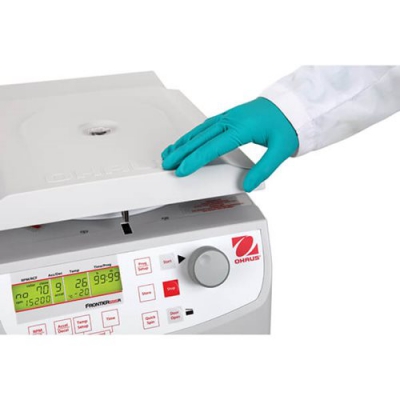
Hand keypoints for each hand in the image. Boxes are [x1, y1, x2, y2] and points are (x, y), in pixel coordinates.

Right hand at [161, 97, 298, 191]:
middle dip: (181, 153)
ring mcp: (226, 117)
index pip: (212, 147)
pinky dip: (191, 135)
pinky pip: (203, 127)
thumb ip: (263, 169)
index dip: (195, 160)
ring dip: (182, 143)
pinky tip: (184, 142)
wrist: (289, 105)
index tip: (182, 169)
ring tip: (169, 154)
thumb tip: (248, 184)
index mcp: (240, 128)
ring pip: (198, 131)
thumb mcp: (280, 150)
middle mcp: (230, 121)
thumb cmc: (285, 124)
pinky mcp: (226, 117)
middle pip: (199, 139)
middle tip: (167, 165)